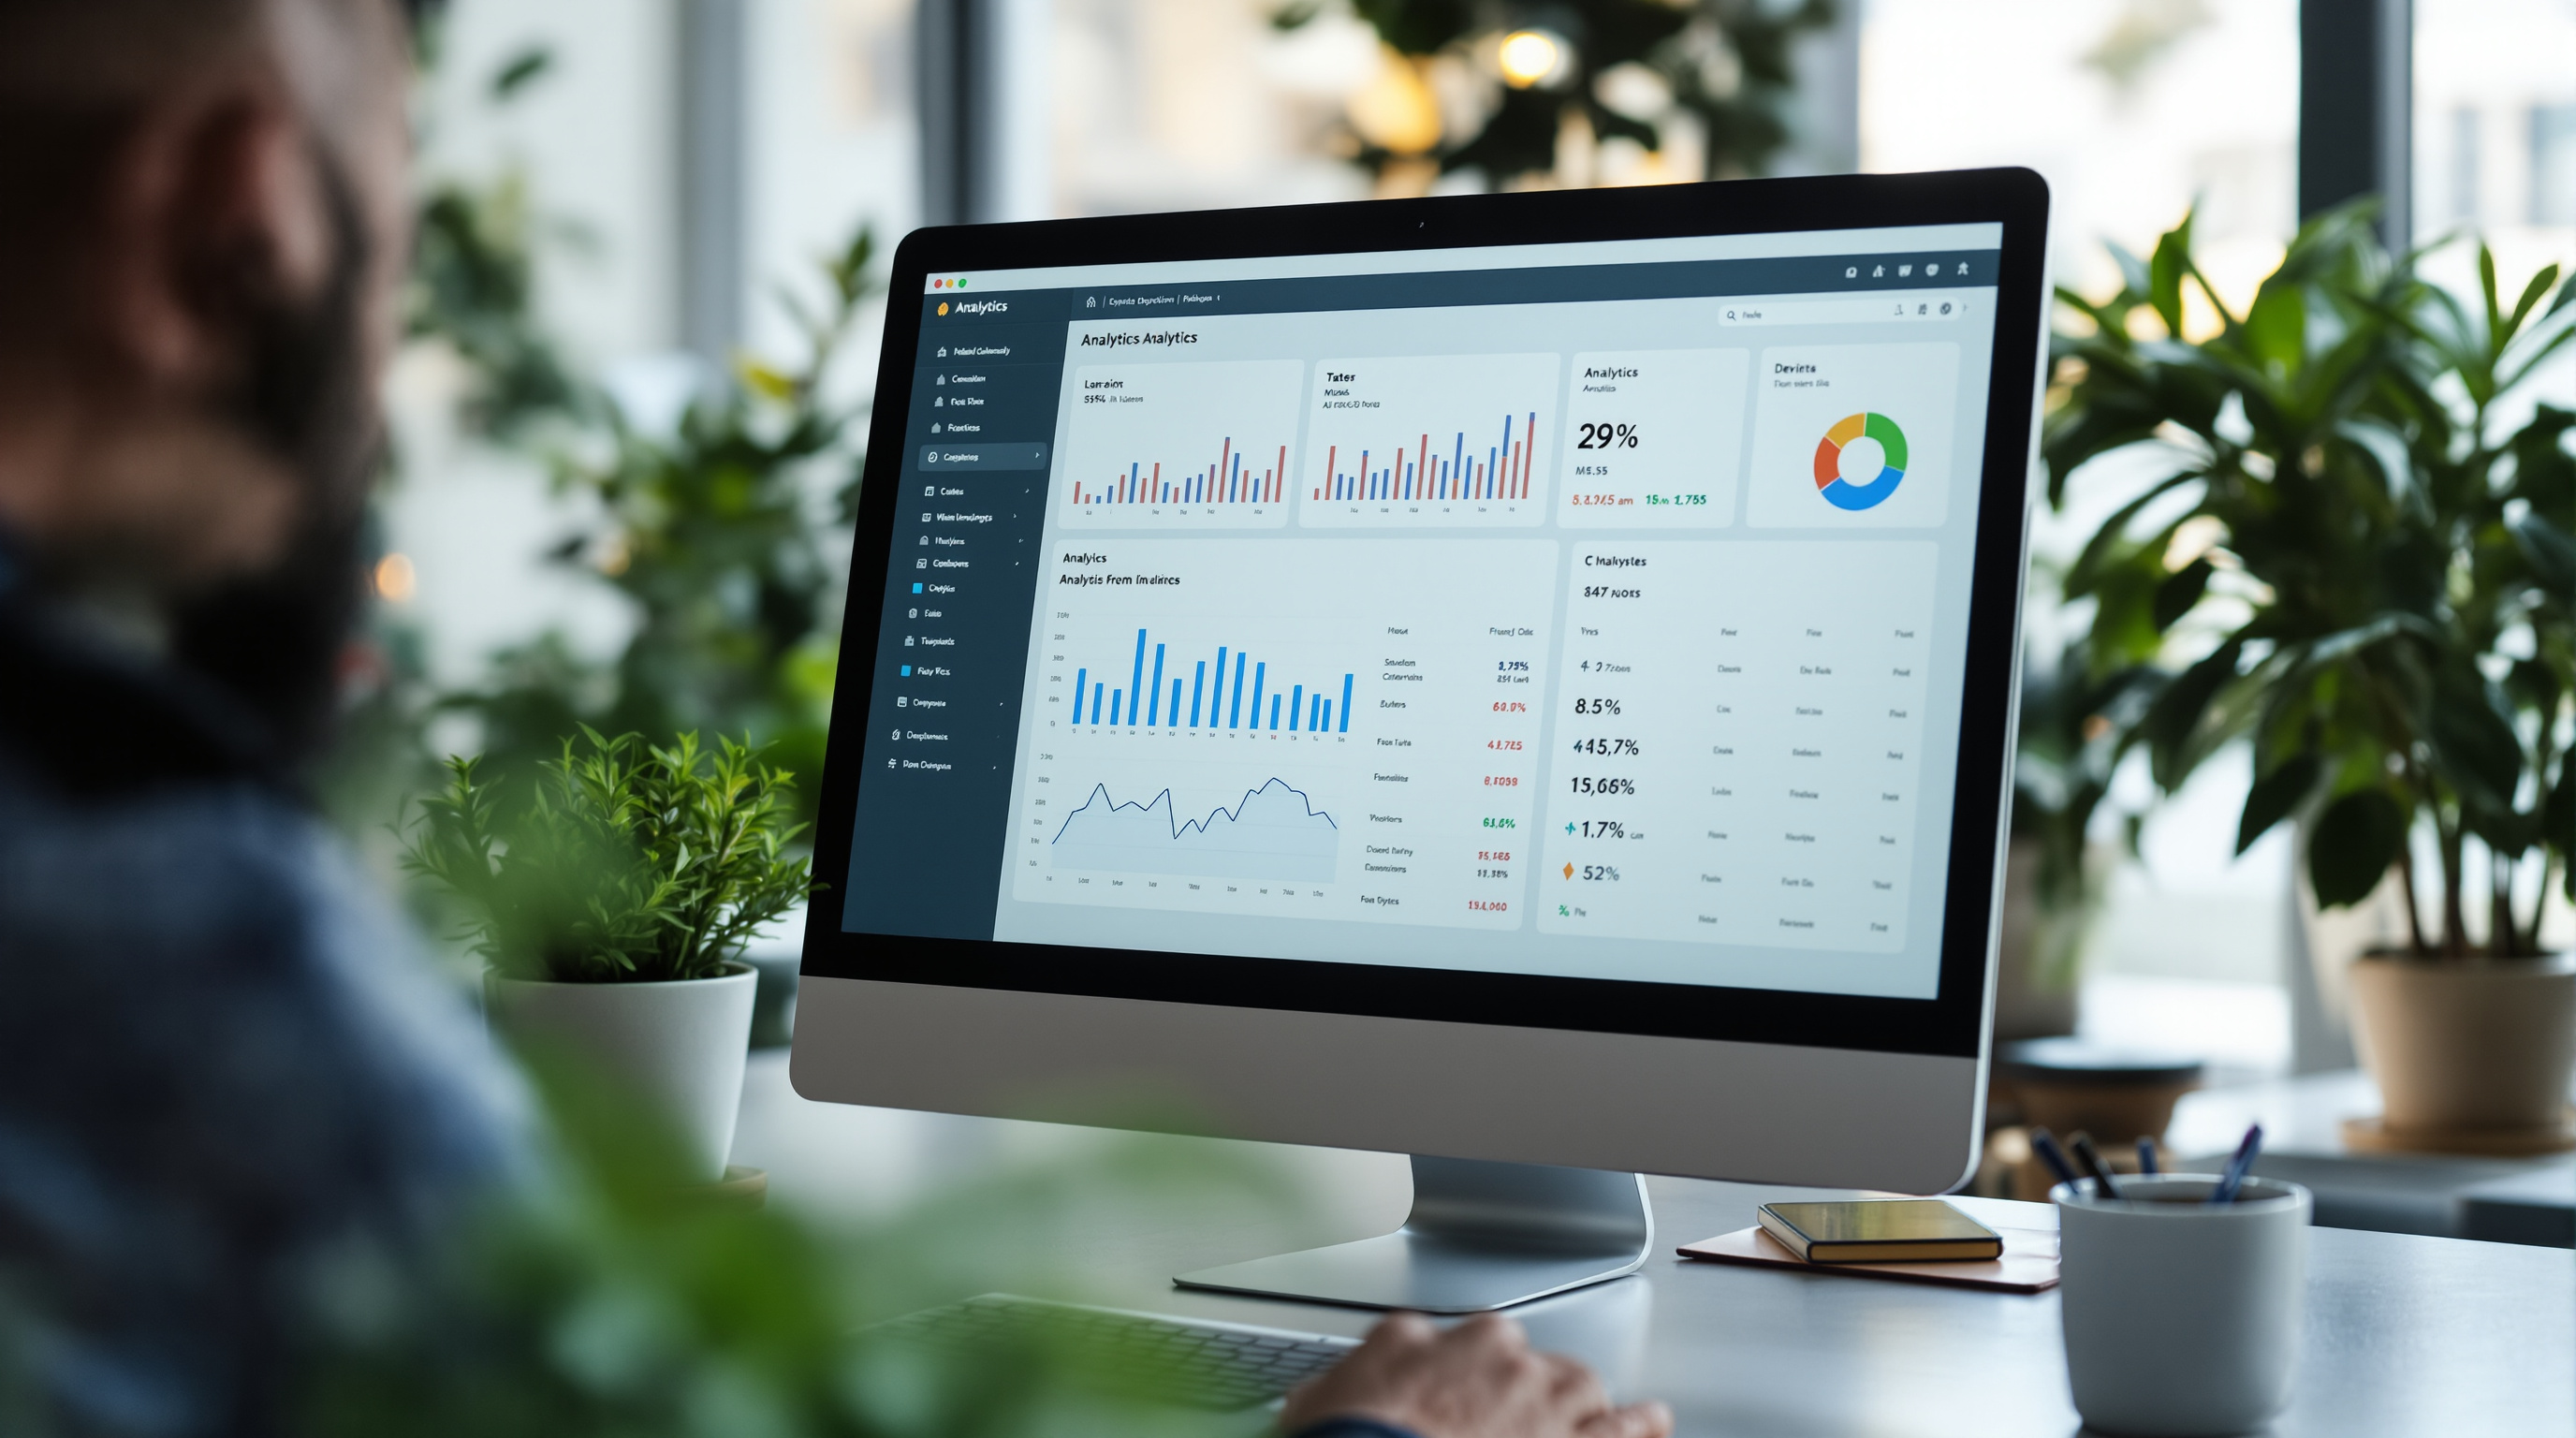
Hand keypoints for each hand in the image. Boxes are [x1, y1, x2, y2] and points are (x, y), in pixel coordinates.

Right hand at [1278, 1312, 1672, 1437]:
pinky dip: (1643, 1428)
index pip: (1490, 1340)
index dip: (1483, 1370)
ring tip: (1614, 1418)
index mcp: (1468, 1338)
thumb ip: (1389, 1351)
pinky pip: (1625, 1434)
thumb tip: (1398, 1347)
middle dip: (1541, 1390)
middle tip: (1521, 1421)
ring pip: (1589, 1397)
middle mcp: (1518, 1366)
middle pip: (1547, 1367)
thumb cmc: (1357, 1436)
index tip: (1474, 1390)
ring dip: (1598, 1408)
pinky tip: (1654, 1424)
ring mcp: (1551, 1413)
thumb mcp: (1346, 1376)